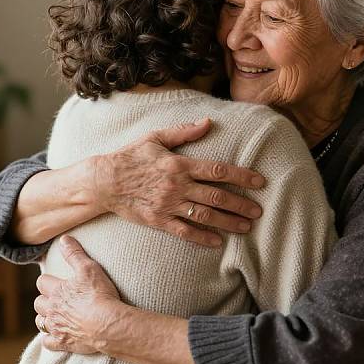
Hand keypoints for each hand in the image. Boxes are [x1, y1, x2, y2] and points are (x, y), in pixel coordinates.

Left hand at [34, 235, 122, 353]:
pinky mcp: (62, 342)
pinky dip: (50, 338)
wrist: (107, 323)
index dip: (49, 280)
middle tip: (57, 297)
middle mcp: (52, 310)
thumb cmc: (99, 294)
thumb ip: (74, 254)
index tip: (56, 279)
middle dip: (45, 299)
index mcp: (57, 291)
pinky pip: (47, 342)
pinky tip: (57, 334)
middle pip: (39, 303)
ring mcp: (56, 327)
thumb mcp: (88, 268)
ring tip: (56, 314)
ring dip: (46, 317)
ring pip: (41, 322)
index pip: (42, 282)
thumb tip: (63, 239)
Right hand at [92, 118, 264, 246]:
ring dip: (228, 223)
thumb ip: (184, 131)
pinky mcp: (158, 221)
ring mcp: (168, 205)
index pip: (218, 170)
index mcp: (180, 164)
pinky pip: (184, 232)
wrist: (104, 181)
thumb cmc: (131, 156)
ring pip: (205, 216)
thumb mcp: (156, 137)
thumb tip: (208, 121)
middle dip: (241, 205)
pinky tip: (217, 242)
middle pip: (217, 197)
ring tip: (246, 227)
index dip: (242, 176)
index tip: (259, 182)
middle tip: (258, 211)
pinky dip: (202, 238)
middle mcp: (178, 186)